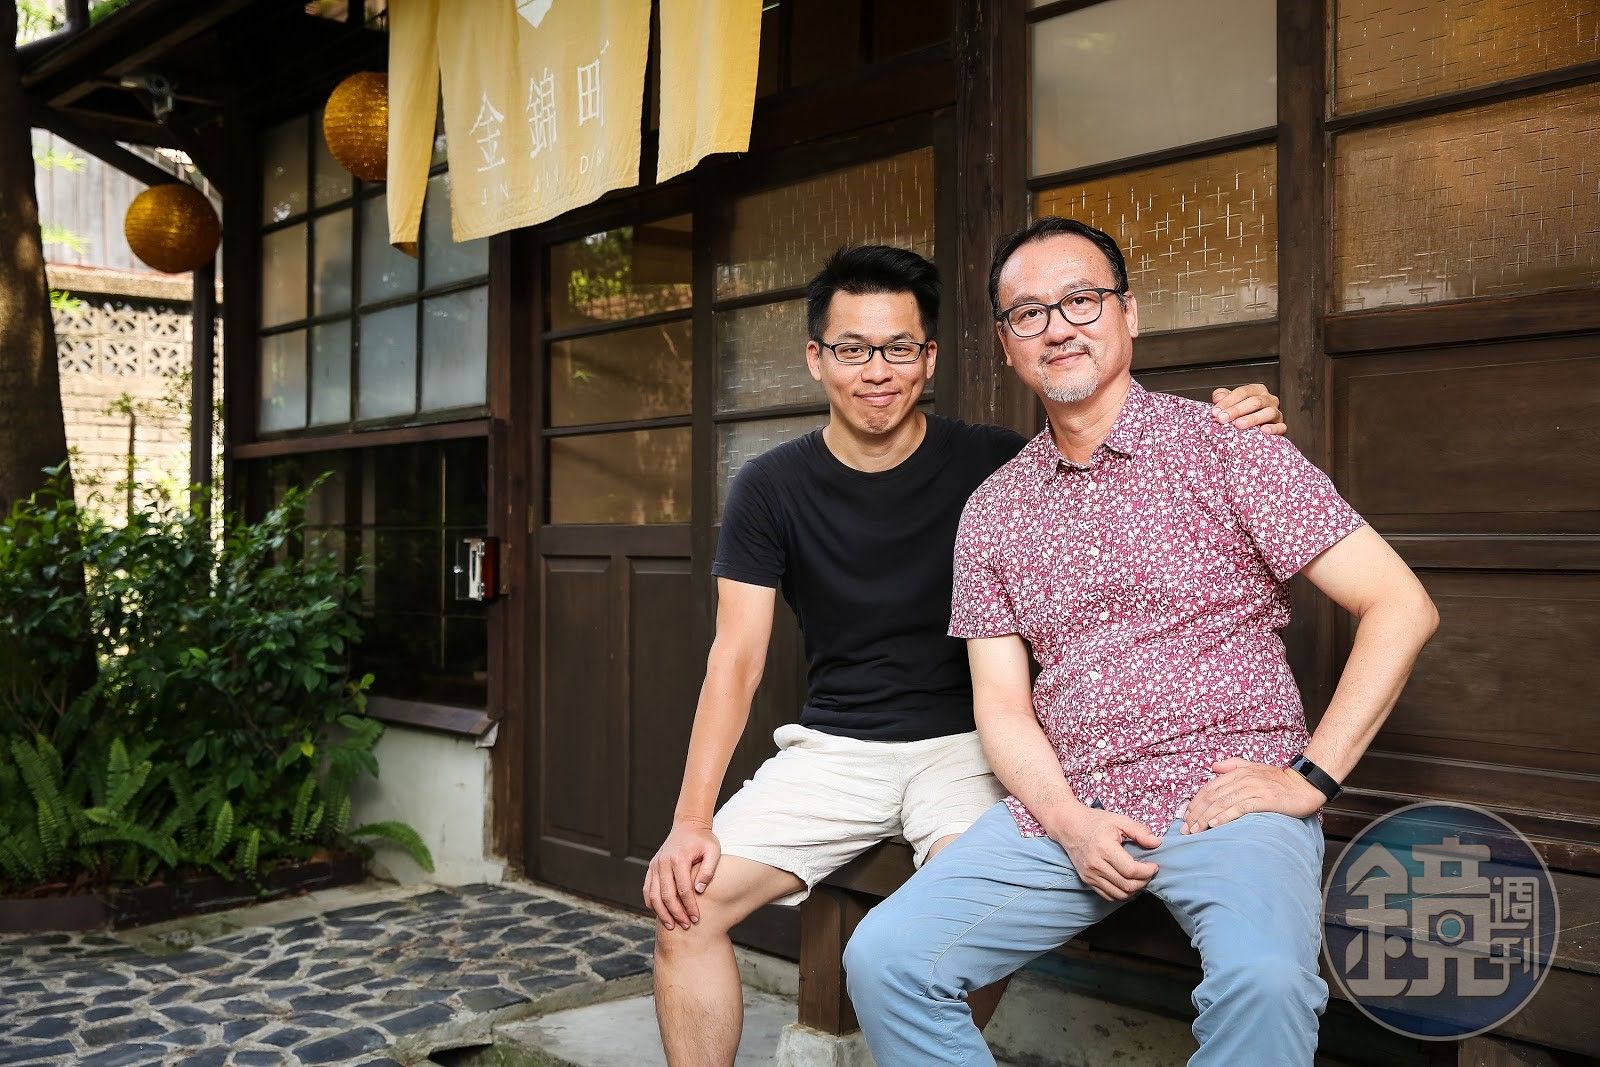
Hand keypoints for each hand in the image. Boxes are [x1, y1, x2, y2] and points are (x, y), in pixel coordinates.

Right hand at [643, 819, 721, 929]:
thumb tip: (699, 890)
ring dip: (661, 913)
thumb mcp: (713, 851)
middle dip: (676, 913)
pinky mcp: (651, 867)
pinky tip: (660, 914)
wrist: (688, 825)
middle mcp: (663, 862)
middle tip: (686, 926)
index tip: (697, 919)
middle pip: (667, 895)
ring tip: (671, 925)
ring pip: (653, 895)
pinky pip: (647, 889)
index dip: (690, 907)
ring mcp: (655, 865)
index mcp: (679, 858)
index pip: (683, 890)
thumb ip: (708, 870)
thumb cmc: (703, 839)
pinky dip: (651, 903)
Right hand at [1046, 804, 1160, 901]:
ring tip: (1140, 879)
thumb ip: (1139, 831)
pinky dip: (1122, 894)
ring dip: (1134, 891)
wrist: (1069, 826)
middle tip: (1149, 873)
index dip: (1147, 871)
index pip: (1131, 870)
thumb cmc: (1095, 821)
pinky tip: (1128, 884)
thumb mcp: (1119, 820)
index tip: (1154, 866)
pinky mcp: (1087, 880)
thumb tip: (1157, 843)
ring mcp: (1090, 875)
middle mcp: (1096, 864)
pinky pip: (1108, 896)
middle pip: (1127, 885)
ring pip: (1119, 894)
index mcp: (1105, 848)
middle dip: (1144, 882)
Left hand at [1182, 757, 1324, 834]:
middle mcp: (1242, 779)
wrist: (1305, 785)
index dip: (1195, 803)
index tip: (1185, 817)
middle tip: (1185, 829)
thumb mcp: (1254, 768)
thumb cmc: (1279, 780)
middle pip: (1212, 797)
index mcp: (1238, 772)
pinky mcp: (1264, 800)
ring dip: (1206, 818)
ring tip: (1195, 830)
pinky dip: (1225, 816)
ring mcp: (1253, 788)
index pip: (1209, 788)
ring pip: (1223, 803)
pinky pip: (1240, 808)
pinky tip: (1215, 824)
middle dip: (1196, 814)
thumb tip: (1213, 767)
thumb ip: (1233, 765)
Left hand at [1211, 384, 1285, 434]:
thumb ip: (1222, 396)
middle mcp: (1269, 399)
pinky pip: (1281, 427)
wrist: (1250, 429)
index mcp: (1257, 390)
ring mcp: (1276, 412)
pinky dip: (1273, 428)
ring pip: (1269, 412)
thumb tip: (1218, 398)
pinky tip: (1263, 430)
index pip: (1243, 392)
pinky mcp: (1280, 426)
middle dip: (1237, 410)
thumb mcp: (1229, 402)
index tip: (1216, 411)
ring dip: (1253, 418)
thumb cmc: (1239, 413)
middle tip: (1223, 418)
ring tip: (1238, 424)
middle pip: (1255, 401)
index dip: (1228, 401)